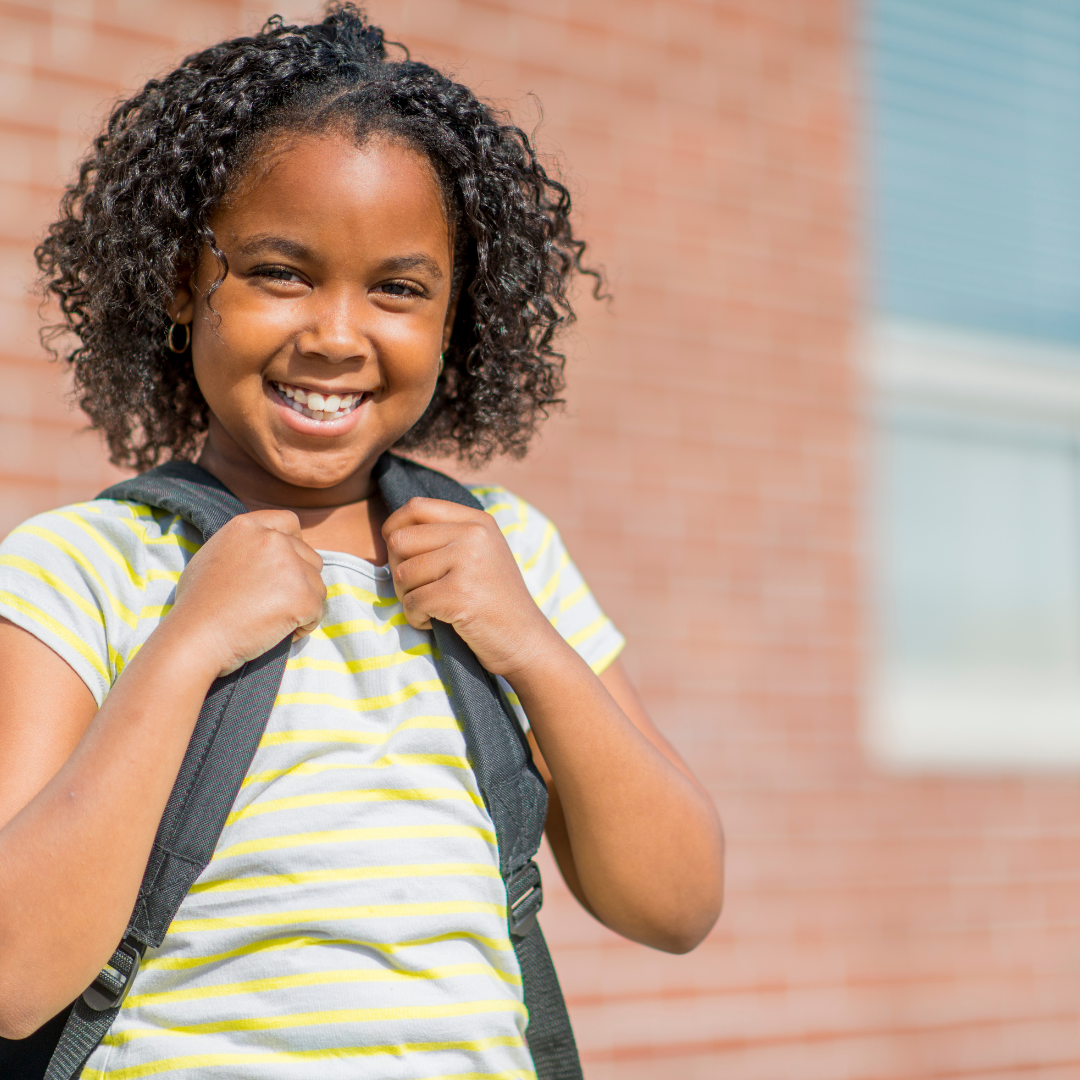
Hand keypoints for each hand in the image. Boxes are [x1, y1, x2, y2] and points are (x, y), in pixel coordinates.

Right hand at [169, 510, 325, 676]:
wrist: (196, 637)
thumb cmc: (198, 605)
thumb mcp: (213, 556)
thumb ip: (244, 546)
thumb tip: (265, 550)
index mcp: (248, 526)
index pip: (289, 522)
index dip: (294, 543)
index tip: (287, 565)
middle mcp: (273, 540)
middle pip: (310, 557)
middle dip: (300, 581)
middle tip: (273, 604)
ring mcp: (291, 567)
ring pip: (317, 586)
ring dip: (303, 604)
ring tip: (271, 620)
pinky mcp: (303, 596)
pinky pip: (318, 612)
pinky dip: (304, 626)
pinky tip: (278, 633)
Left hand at [383, 497, 558, 677]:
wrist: (525, 640)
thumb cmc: (494, 600)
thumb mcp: (480, 553)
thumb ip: (445, 535)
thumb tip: (390, 530)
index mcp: (477, 521)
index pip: (415, 507)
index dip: (393, 528)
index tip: (398, 553)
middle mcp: (474, 535)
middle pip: (400, 540)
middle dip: (398, 569)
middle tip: (417, 590)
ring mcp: (468, 563)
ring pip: (402, 573)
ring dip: (407, 597)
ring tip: (431, 608)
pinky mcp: (459, 595)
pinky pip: (412, 602)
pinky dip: (416, 618)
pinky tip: (436, 623)